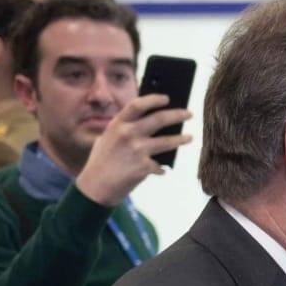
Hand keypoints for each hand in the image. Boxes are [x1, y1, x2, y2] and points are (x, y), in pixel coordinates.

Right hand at [74, 94, 192, 205]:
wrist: (95, 187)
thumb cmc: (101, 162)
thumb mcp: (107, 138)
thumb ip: (124, 129)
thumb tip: (149, 123)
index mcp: (118, 124)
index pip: (138, 104)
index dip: (154, 99)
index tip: (167, 98)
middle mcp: (128, 134)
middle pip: (159, 119)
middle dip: (177, 115)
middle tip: (188, 114)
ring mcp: (137, 150)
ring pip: (168, 141)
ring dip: (181, 139)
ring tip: (189, 137)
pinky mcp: (143, 167)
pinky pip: (160, 166)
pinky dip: (161, 168)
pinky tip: (161, 170)